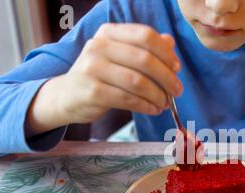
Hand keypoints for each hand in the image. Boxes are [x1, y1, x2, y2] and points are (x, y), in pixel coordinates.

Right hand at [26, 23, 181, 136]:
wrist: (67, 95)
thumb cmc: (101, 75)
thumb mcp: (120, 56)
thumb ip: (144, 48)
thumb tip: (170, 42)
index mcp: (109, 32)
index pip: (145, 35)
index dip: (166, 52)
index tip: (177, 67)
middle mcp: (99, 46)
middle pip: (145, 60)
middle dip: (167, 78)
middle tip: (177, 91)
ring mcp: (93, 68)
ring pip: (138, 82)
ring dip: (158, 95)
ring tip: (165, 103)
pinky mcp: (92, 92)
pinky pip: (128, 99)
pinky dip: (146, 106)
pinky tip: (153, 109)